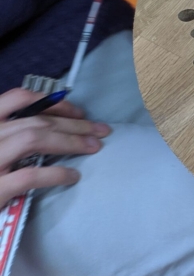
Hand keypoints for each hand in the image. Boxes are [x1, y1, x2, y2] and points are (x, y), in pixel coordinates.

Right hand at [0, 89, 110, 204]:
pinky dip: (56, 174)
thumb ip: (9, 133)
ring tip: (94, 147)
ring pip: (33, 139)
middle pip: (34, 121)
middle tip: (101, 130)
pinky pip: (29, 176)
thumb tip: (51, 125)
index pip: (17, 99)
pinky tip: (73, 176)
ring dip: (70, 140)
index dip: (52, 102)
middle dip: (74, 123)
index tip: (79, 111)